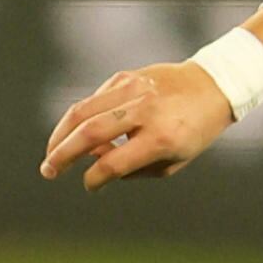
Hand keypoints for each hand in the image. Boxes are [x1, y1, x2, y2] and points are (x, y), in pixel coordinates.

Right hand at [39, 62, 234, 191]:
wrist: (215, 85)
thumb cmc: (195, 130)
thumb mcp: (174, 159)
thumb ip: (133, 166)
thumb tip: (94, 159)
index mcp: (162, 138)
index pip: (115, 162)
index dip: (95, 179)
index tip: (90, 186)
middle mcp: (146, 111)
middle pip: (91, 133)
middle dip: (63, 155)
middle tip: (48, 172)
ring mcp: (134, 89)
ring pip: (83, 110)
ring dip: (60, 134)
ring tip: (51, 154)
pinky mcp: (126, 76)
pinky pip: (95, 99)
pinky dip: (80, 118)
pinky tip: (76, 133)